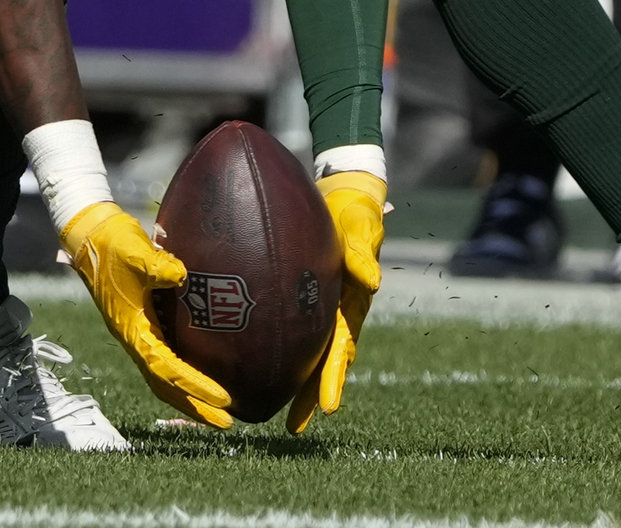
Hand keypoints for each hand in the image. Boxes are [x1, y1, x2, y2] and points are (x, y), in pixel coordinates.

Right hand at [59, 200, 232, 427]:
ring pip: (164, 377)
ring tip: (220, 410)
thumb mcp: (135, 253)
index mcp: (132, 330)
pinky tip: (206, 373)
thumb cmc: (113, 245)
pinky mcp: (145, 324)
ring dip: (190, 396)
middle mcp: (135, 339)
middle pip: (165, 386)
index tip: (223, 398)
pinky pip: (166, 359)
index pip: (165, 368)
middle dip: (194, 406)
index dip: (194, 386)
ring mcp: (139, 334)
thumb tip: (182, 275)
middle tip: (227, 422)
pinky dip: (185, 374)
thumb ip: (156, 266)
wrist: (91, 237)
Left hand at [288, 171, 385, 432]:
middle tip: (293, 427)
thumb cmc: (355, 211)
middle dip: (309, 395)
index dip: (334, 378)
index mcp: (351, 304)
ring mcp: (317, 305)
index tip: (329, 407)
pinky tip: (249, 359)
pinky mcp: (300, 295)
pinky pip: (287, 324)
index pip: (341, 348)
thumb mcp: (363, 226)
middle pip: (321, 361)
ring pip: (303, 350)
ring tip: (271, 411)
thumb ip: (364, 252)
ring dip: (292, 381)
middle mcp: (334, 311)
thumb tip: (371, 281)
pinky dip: (274, 344)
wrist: (344, 193)